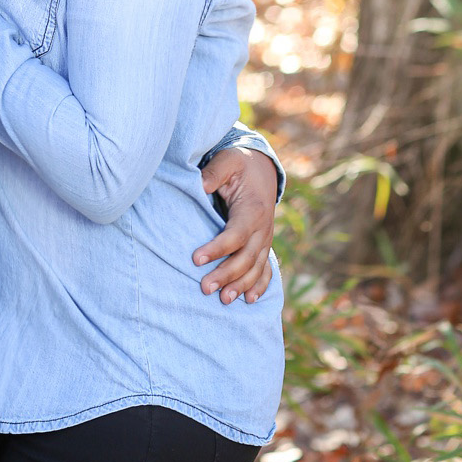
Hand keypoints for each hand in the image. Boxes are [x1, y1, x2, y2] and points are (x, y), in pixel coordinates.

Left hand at [194, 147, 278, 303]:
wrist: (262, 168)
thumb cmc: (239, 164)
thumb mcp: (227, 161)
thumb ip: (213, 173)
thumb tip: (198, 185)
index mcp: (254, 209)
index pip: (236, 235)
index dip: (217, 249)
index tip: (195, 259)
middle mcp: (264, 228)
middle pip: (246, 258)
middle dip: (226, 275)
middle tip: (204, 288)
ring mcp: (266, 239)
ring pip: (256, 268)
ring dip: (241, 285)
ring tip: (223, 300)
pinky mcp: (264, 244)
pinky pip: (266, 269)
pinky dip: (260, 286)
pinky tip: (249, 300)